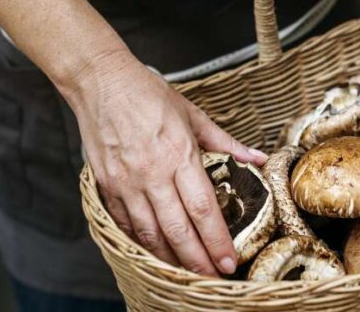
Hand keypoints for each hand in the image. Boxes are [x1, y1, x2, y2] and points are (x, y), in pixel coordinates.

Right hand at [64, 52, 267, 275]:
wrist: (101, 82)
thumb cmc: (149, 94)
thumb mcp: (193, 114)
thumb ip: (225, 142)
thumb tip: (257, 158)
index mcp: (179, 154)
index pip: (203, 207)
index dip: (217, 240)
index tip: (230, 261)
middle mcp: (152, 173)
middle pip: (178, 229)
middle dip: (197, 260)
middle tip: (213, 278)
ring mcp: (127, 182)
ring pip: (149, 233)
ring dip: (170, 258)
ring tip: (187, 274)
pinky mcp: (106, 184)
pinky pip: (124, 223)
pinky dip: (140, 243)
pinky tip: (154, 253)